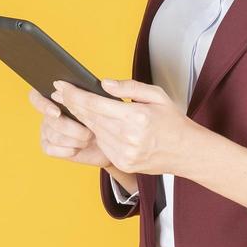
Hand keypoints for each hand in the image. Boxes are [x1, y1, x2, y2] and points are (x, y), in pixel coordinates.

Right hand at [26, 87, 112, 167]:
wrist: (109, 143)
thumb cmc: (104, 119)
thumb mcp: (100, 105)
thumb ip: (90, 95)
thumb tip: (91, 85)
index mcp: (56, 97)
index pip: (35, 96)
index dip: (43, 105)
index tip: (57, 112)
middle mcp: (48, 113)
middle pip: (50, 120)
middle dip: (72, 129)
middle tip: (89, 133)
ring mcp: (46, 130)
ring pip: (53, 136)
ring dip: (74, 140)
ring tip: (88, 139)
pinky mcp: (47, 146)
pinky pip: (51, 149)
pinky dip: (67, 150)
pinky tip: (77, 149)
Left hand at [50, 78, 195, 176]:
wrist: (186, 152)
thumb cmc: (172, 121)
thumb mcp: (156, 95)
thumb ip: (129, 87)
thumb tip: (103, 83)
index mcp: (136, 116)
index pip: (95, 104)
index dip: (74, 94)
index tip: (61, 85)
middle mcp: (128, 137)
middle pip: (90, 118)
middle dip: (72, 104)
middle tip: (60, 92)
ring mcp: (124, 153)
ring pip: (93, 131)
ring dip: (82, 118)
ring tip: (73, 105)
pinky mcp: (122, 163)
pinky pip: (102, 144)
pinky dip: (96, 133)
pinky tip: (94, 124)